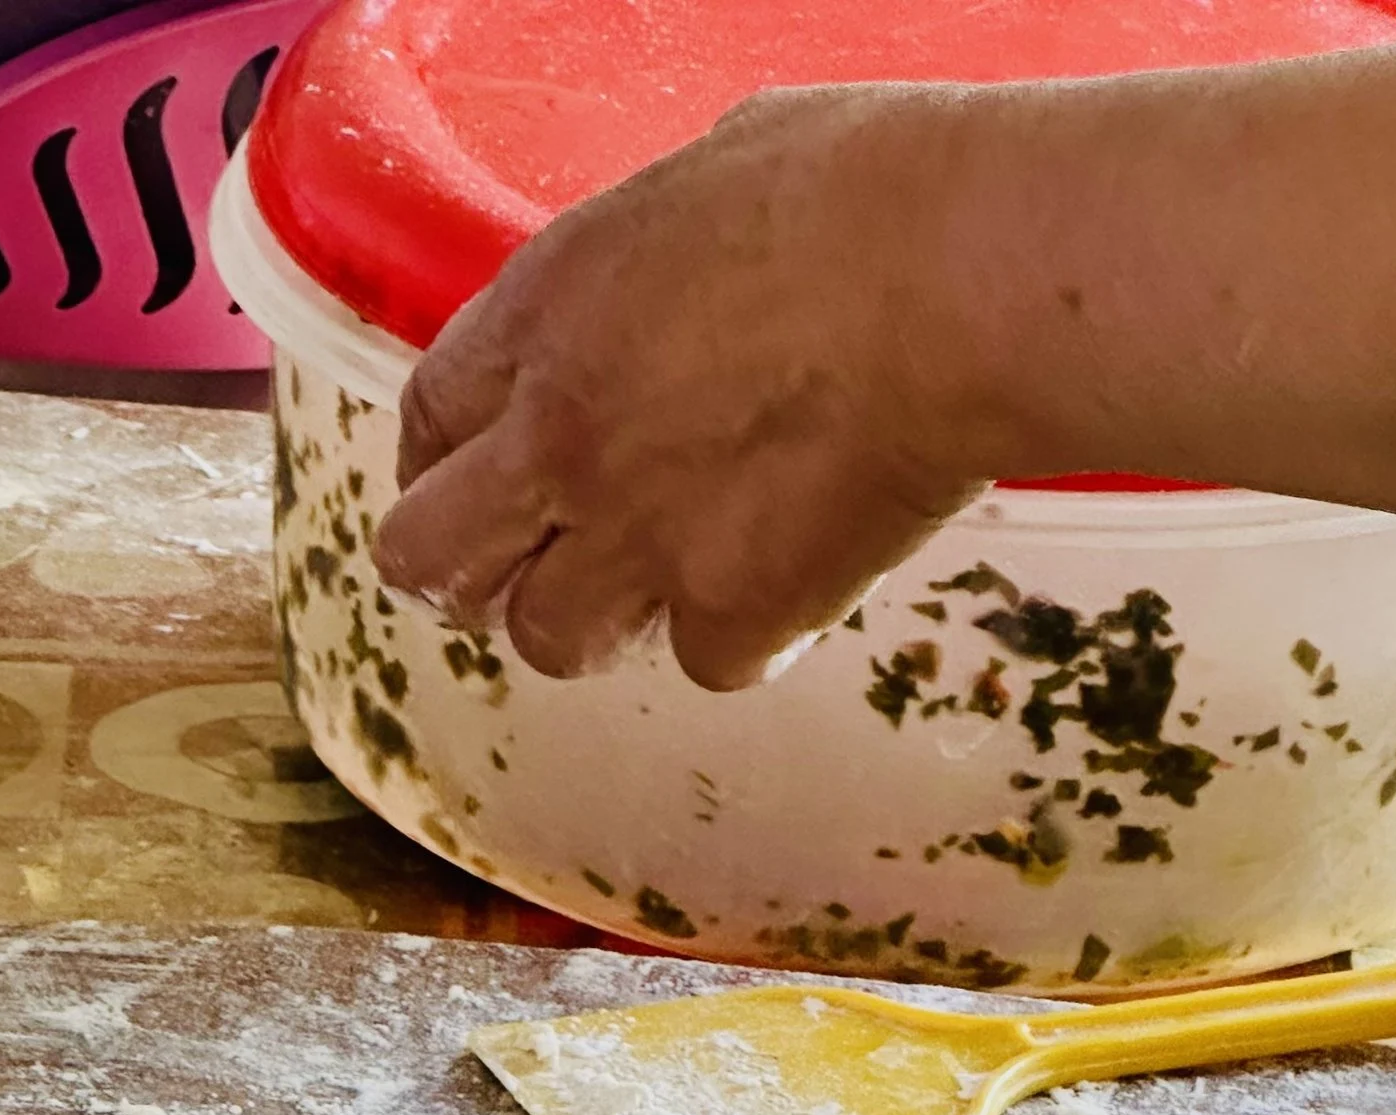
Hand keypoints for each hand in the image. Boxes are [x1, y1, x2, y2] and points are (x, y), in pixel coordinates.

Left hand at [371, 88, 998, 693]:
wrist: (964, 278)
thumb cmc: (873, 191)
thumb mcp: (716, 171)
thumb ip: (653, 254)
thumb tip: (675, 267)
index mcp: (548, 313)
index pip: (431, 419)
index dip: (440, 466)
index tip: (469, 482)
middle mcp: (563, 438)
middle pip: (431, 560)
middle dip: (464, 575)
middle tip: (515, 572)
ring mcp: (640, 538)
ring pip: (547, 639)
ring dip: (597, 619)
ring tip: (666, 577)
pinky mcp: (732, 613)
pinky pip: (706, 662)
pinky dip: (745, 637)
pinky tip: (792, 579)